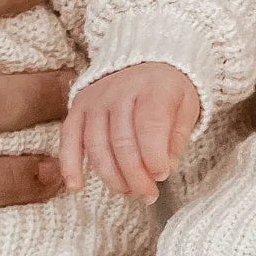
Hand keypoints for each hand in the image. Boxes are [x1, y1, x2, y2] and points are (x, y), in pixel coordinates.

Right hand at [60, 62, 201, 200]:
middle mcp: (120, 91)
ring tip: (129, 191)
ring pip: (97, 146)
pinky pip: (69, 138)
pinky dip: (70, 164)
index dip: (154, 157)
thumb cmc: (168, 90)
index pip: (149, 126)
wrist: (146, 60)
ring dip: (112, 177)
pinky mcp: (79, 107)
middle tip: (148, 194)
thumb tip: (166, 168)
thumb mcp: (186, 107)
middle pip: (122, 142)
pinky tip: (76, 187)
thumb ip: (177, 138)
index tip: (161, 175)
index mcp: (153, 88)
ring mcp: (96, 99)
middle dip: (135, 176)